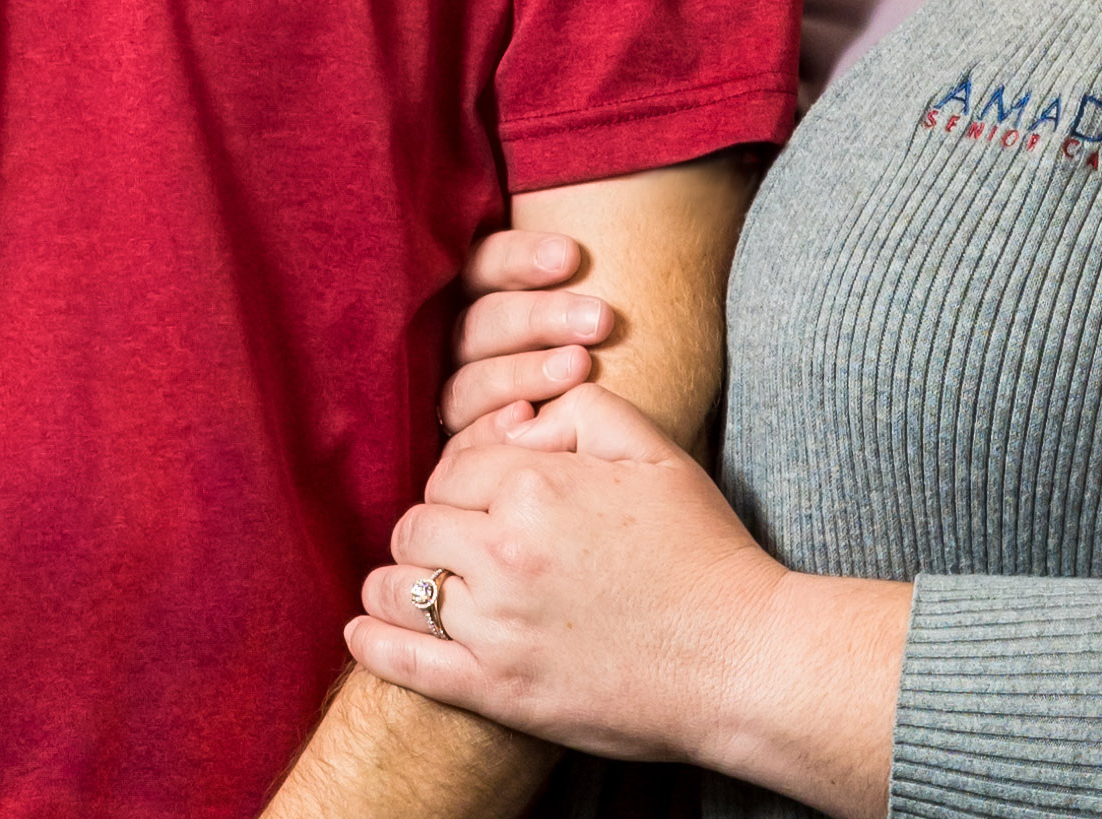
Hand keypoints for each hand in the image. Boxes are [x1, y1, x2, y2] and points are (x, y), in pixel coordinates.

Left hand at [346, 384, 785, 763]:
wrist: (740, 660)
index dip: (466, 473)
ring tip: (404, 579)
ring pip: (400, 586)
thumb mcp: (653, 450)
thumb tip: (522, 418)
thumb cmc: (703, 548)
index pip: (455, 464)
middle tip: (452, 536)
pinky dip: (373, 642)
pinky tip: (361, 631)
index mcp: (536, 485)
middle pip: (418, 521)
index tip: (482, 489)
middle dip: (431, 523)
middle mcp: (504, 551)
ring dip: (396, 578)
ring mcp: (496, 625)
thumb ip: (580, 411)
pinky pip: (407, 662)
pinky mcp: (498, 690)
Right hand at [439, 229, 614, 443]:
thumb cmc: (608, 358)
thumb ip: (581, 273)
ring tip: (581, 366)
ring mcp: (459, 394)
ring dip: (523, 371)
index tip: (572, 256)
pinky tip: (526, 419)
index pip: (484, 264)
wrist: (613, 447)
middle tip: (598, 319)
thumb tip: (615, 220)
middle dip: (538, 317)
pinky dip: (490, 429)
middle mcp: (463, 343)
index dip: (519, 258)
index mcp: (482, 294)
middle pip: (481, 322)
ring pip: (469, 379)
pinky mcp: (459, 444)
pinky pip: (461, 438)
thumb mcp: (593, 309)